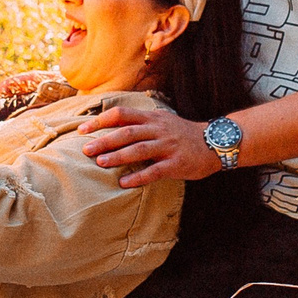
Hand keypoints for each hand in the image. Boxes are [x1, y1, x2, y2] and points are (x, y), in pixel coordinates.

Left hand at [79, 99, 222, 188]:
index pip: (121, 114)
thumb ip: (140, 123)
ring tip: (100, 163)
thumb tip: (110, 126)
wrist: (215, 143)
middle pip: (127, 132)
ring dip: (118, 156)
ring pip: (139, 150)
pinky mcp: (176, 164)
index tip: (82, 130)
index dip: (100, 121)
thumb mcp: (162, 121)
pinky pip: (154, 171)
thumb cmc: (182, 134)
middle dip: (104, 141)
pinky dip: (138, 177)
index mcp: (152, 118)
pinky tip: (124, 182)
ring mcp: (168, 146)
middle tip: (86, 150)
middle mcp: (158, 130)